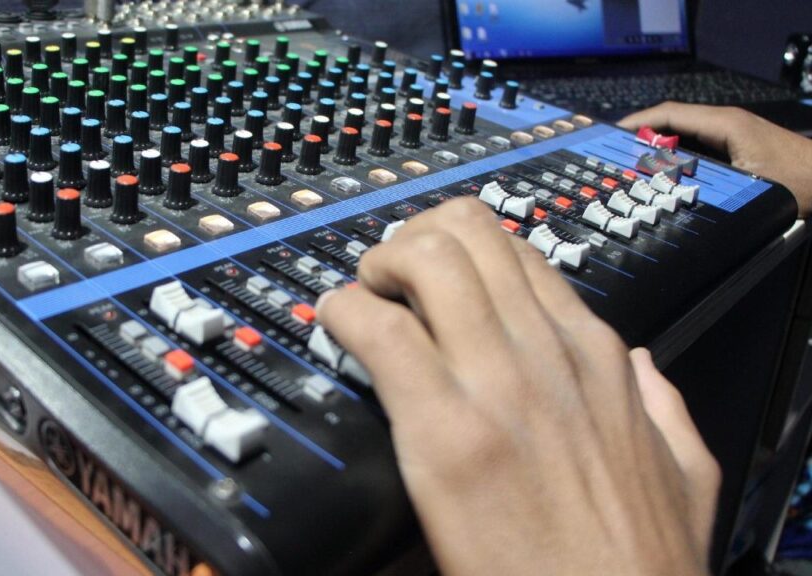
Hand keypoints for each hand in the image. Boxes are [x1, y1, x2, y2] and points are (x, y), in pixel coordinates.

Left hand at [316, 198, 720, 574]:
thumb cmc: (640, 559)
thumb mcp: (683, 469)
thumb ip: (663, 405)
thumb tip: (641, 367)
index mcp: (595, 356)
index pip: (517, 253)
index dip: (462, 249)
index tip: (431, 276)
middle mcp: (545, 352)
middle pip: (466, 232)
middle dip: (413, 237)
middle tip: (388, 276)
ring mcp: (496, 384)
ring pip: (426, 258)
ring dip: (378, 263)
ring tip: (364, 297)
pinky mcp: (445, 431)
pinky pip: (380, 331)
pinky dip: (345, 313)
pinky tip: (338, 327)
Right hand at [619, 102, 811, 216]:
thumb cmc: (796, 180)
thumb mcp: (743, 185)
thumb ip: (701, 184)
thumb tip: (663, 193)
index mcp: (723, 123)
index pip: (669, 114)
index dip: (637, 123)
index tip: (609, 136)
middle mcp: (724, 124)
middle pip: (672, 123)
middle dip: (641, 137)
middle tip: (613, 156)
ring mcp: (731, 134)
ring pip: (684, 136)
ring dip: (659, 149)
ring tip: (631, 167)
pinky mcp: (736, 148)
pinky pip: (697, 147)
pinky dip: (676, 157)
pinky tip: (664, 175)